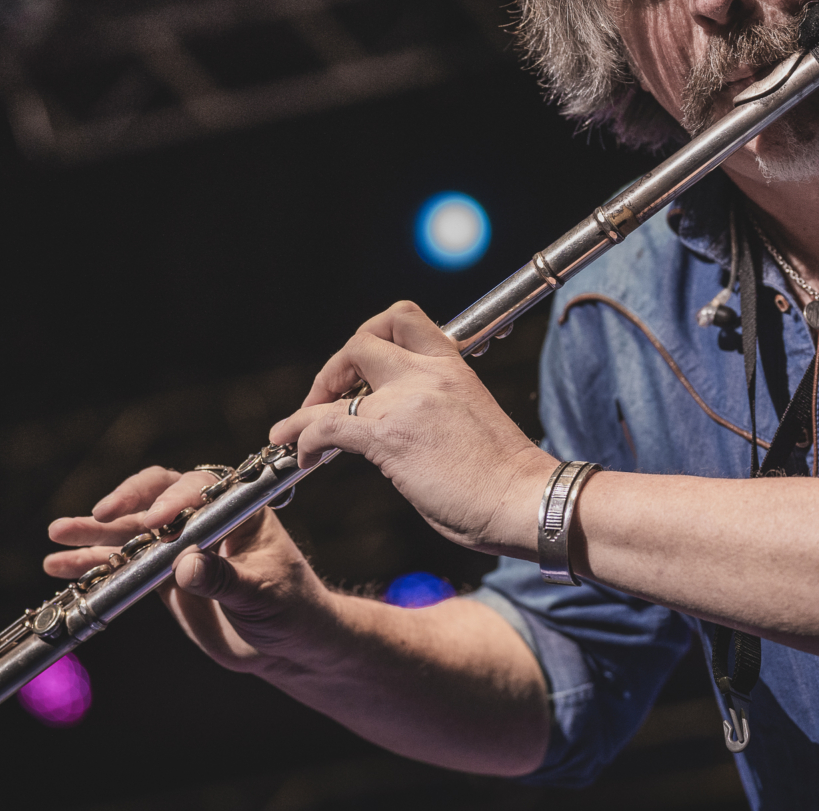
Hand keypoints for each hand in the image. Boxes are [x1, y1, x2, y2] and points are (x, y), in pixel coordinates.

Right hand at [46, 466, 334, 673]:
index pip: (201, 490)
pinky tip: (61, 566)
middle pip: (158, 497)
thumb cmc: (291, 610)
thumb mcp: (263, 596)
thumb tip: (187, 565)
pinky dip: (94, 565)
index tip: (156, 522)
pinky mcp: (162, 574)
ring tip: (57, 533)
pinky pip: (124, 564)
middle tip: (98, 514)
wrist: (288, 645)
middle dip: (125, 504)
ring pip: (133, 530)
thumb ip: (224, 580)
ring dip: (95, 532)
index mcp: (241, 509)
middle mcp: (206, 518)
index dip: (176, 500)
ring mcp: (181, 544)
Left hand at [270, 301, 557, 556]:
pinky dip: (303, 436)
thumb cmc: (508, 476)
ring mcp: (406, 401)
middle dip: (336, 367)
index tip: (364, 369)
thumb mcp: (472, 419)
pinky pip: (326, 424)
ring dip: (309, 404)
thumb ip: (436, 409)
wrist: (525, 499)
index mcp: (454, 366)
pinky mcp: (387, 436)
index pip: (404, 320)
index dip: (373, 335)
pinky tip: (303, 456)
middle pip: (363, 338)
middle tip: (327, 398)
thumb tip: (405, 428)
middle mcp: (428, 373)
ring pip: (338, 377)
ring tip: (293, 430)